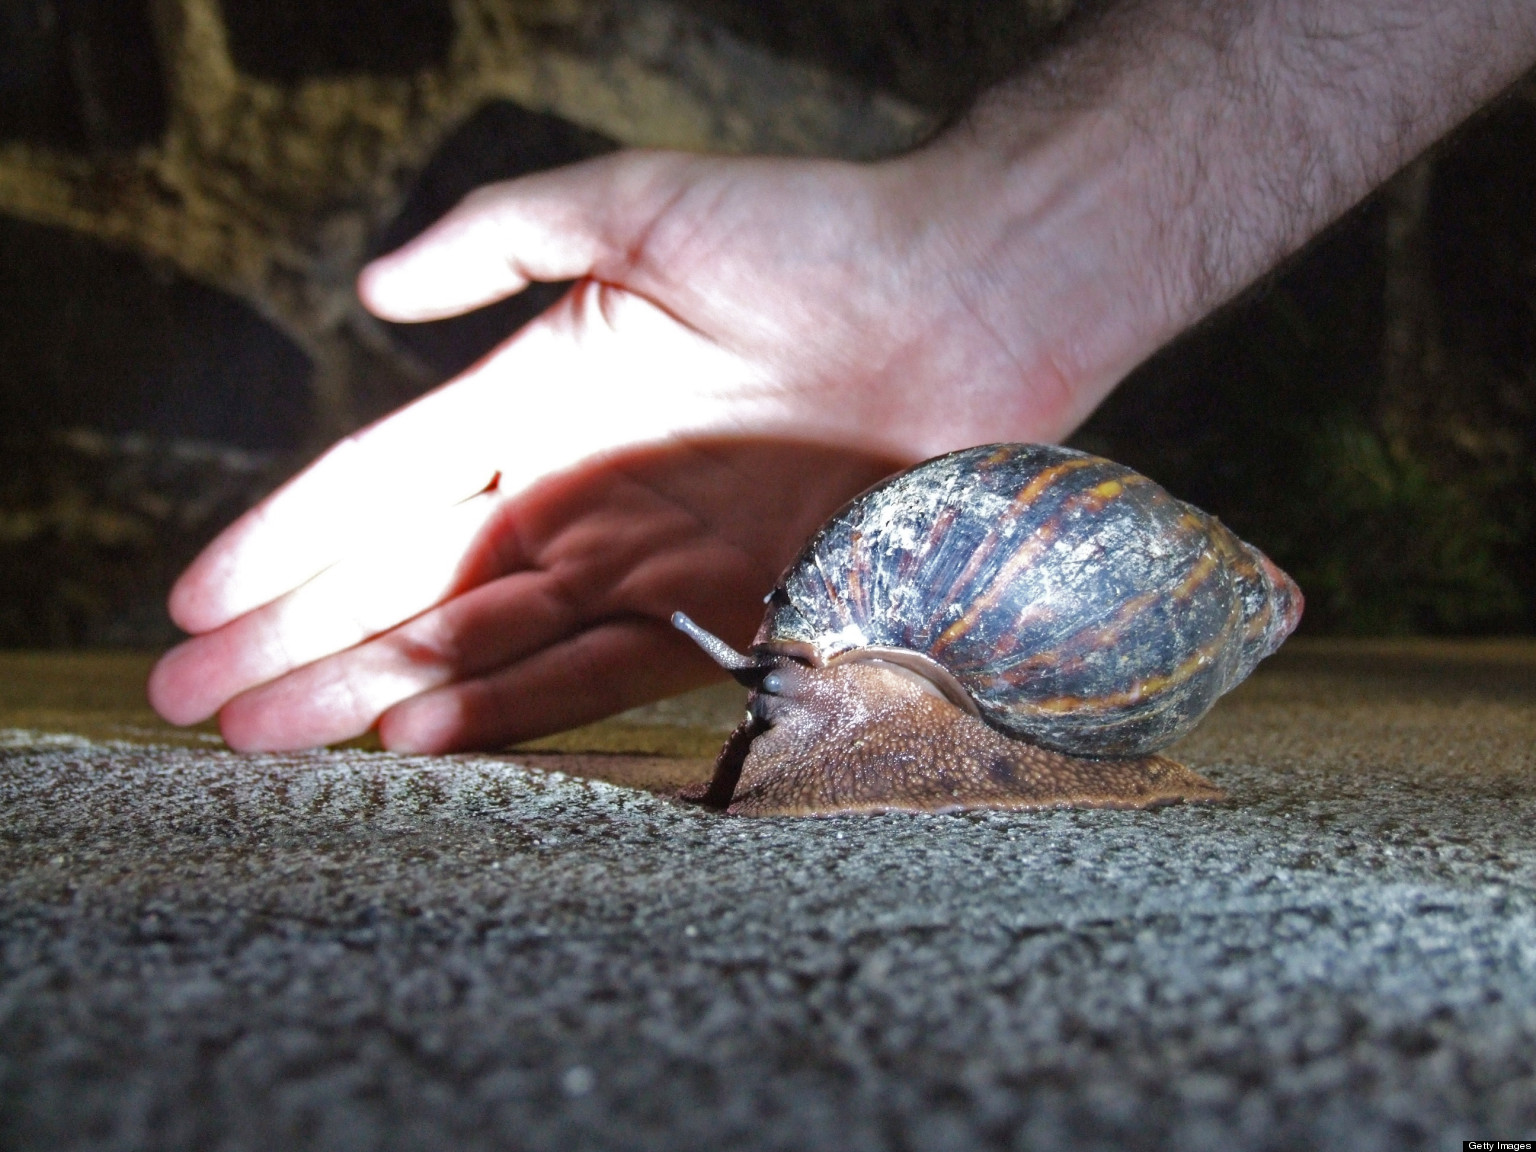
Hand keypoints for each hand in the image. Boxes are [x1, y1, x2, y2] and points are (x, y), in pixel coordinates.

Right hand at [147, 148, 1108, 751]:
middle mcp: (580, 488)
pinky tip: (414, 732)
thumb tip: (373, 283)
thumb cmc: (813, 231)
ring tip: (269, 737)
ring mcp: (645, 556)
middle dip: (297, 638)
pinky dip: (505, 703)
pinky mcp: (723, 609)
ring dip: (370, 686)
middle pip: (412, 578)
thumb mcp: (634, 205)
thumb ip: (500, 240)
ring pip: (480, 638)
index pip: (385, 480)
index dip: (287, 539)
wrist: (971, 297)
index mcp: (543, 394)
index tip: (196, 597)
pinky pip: (595, 669)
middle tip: (189, 701)